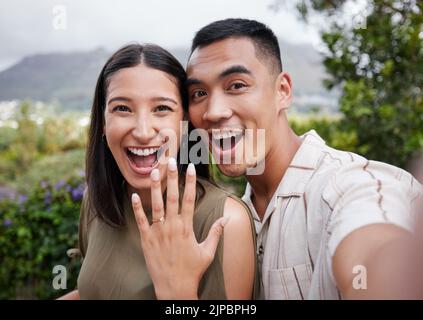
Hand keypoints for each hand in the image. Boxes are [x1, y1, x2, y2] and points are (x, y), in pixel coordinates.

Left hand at [131, 158, 228, 298]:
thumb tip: (226, 218)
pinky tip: (134, 195)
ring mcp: (158, 232)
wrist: (174, 287)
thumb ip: (215, 233)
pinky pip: (140, 221)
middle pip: (172, 197)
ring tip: (153, 171)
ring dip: (154, 187)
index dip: (190, 182)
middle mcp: (172, 226)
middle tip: (170, 161)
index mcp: (187, 227)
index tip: (190, 168)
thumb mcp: (207, 251)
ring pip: (155, 205)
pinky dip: (137, 208)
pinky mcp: (146, 239)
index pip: (189, 199)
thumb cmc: (192, 270)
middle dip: (172, 177)